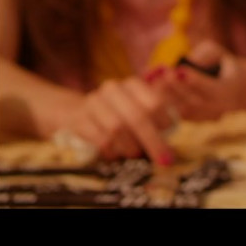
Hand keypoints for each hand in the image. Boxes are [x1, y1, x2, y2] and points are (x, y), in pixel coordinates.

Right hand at [56, 76, 176, 164]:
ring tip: (135, 154)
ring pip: (118, 128)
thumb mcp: (135, 110)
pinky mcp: (79, 120)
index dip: (165, 123)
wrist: (74, 111)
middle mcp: (113, 90)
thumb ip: (154, 120)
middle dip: (153, 141)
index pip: (155, 102)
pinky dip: (112, 151)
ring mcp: (94, 103)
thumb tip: (171, 144)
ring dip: (130, 146)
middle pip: (138, 117)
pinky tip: (116, 154)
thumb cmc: (116, 114)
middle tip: (163, 159)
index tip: (171, 137)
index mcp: (132, 85)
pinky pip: (100, 139)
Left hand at [153, 40, 242, 120]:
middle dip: (175, 87)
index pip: (211, 88)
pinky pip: (175, 115)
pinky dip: (161, 102)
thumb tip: (187, 60)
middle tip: (160, 73)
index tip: (178, 69)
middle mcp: (218, 108)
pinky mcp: (193, 121)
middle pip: (194, 101)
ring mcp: (205, 117)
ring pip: (182, 111)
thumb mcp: (219, 54)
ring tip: (150, 80)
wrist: (237, 90)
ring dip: (165, 96)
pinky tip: (148, 90)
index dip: (194, 79)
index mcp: (228, 90)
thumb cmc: (223, 66)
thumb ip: (206, 54)